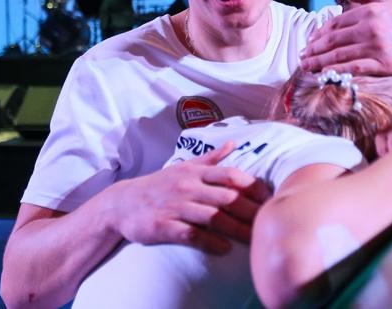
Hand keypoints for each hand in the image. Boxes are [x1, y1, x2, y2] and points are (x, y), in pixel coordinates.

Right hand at [111, 142, 270, 253]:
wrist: (122, 203)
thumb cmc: (158, 185)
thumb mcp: (183, 167)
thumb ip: (211, 158)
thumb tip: (233, 143)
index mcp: (195, 173)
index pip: (231, 175)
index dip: (252, 187)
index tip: (269, 199)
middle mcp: (188, 187)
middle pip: (227, 198)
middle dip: (250, 211)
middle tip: (268, 222)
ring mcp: (175, 206)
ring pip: (212, 217)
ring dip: (236, 229)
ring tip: (253, 239)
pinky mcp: (163, 225)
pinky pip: (190, 234)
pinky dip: (209, 241)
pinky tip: (224, 249)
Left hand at [300, 0, 391, 75]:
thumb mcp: (387, 1)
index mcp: (369, 12)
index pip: (336, 24)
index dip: (319, 34)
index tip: (310, 42)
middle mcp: (371, 27)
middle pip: (334, 40)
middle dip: (314, 49)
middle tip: (302, 57)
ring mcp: (378, 46)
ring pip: (341, 54)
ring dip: (320, 61)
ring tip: (307, 67)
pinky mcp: (385, 64)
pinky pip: (356, 67)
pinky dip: (339, 70)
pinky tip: (326, 73)